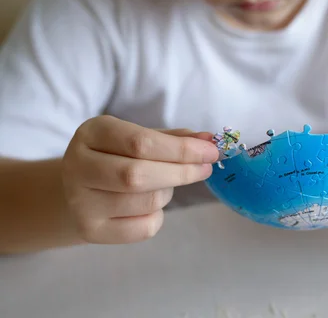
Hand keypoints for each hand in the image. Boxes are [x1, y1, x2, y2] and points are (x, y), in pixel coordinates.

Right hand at [61, 115, 218, 244]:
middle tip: (206, 169)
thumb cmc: (117, 156)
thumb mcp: (138, 138)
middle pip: (138, 175)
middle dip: (182, 172)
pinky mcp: (90, 230)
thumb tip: (208, 141)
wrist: (78, 188)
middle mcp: (78, 166)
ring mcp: (81, 202)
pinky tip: (149, 206)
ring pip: (144, 202)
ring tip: (164, 185)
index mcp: (92, 133)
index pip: (141, 142)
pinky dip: (158, 216)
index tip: (211, 151)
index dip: (181, 149)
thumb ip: (173, 139)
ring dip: (168, 193)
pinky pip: (142, 228)